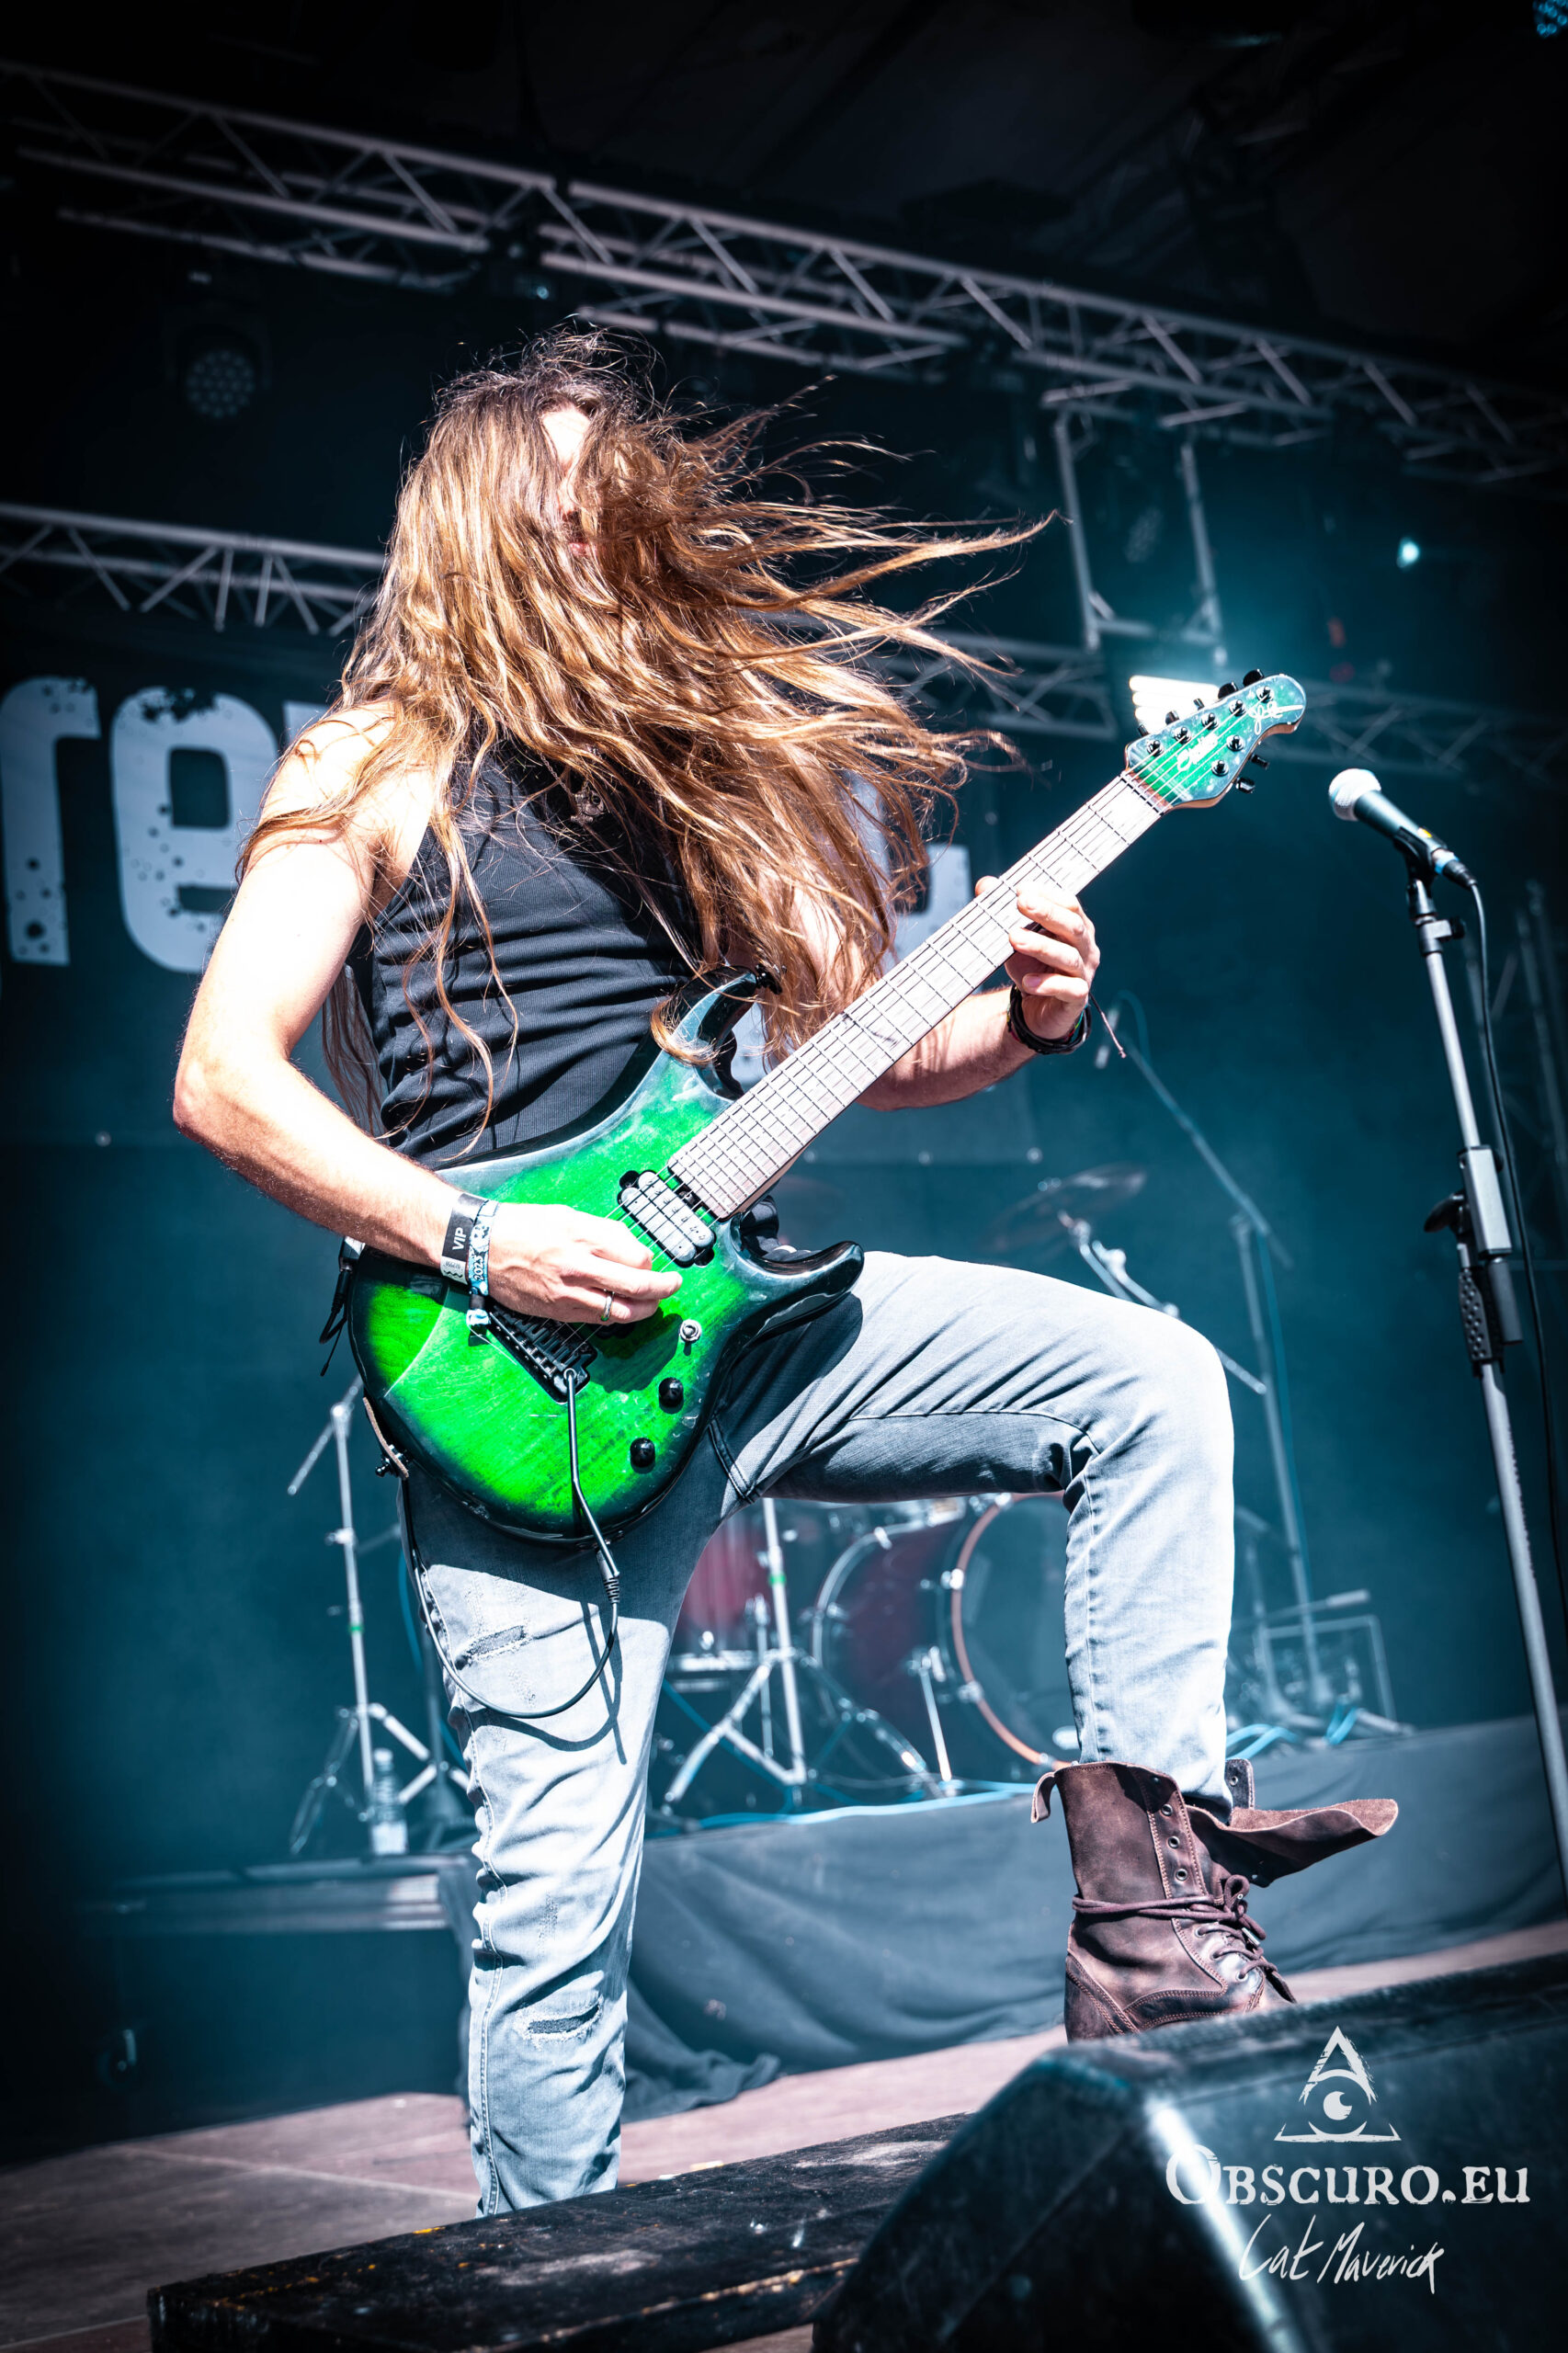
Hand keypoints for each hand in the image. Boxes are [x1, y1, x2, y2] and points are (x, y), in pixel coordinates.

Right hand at [484, 1202, 680, 1325]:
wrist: (482, 1246)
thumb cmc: (522, 1226)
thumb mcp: (568, 1215)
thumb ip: (602, 1232)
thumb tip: (631, 1249)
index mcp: (584, 1236)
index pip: (637, 1257)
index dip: (651, 1262)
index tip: (654, 1263)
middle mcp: (578, 1265)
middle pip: (637, 1286)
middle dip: (663, 1289)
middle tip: (672, 1286)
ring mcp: (568, 1292)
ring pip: (621, 1311)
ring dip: (644, 1310)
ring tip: (653, 1304)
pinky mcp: (557, 1310)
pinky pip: (597, 1319)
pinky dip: (615, 1317)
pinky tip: (622, 1310)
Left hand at [976, 876, 1099, 1041]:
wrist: (1035, 1008)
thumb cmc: (1032, 966)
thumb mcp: (1015, 938)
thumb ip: (1003, 912)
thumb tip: (986, 885)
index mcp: (1076, 927)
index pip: (1070, 905)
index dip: (1048, 895)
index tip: (1021, 888)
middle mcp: (1086, 948)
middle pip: (1073, 926)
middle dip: (1047, 913)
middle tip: (1021, 903)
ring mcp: (1084, 973)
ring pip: (1069, 957)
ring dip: (1041, 946)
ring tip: (1014, 938)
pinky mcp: (1077, 998)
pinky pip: (1068, 990)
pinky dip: (1047, 984)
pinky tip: (1026, 981)